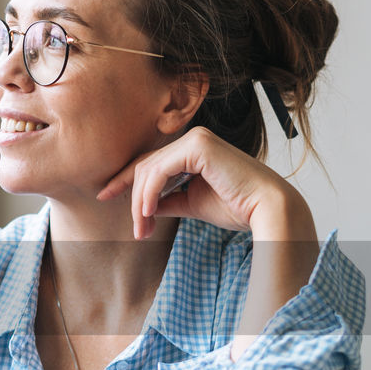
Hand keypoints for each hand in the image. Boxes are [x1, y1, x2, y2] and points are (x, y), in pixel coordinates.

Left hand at [97, 126, 305, 239]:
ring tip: (142, 229)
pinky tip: (148, 213)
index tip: (104, 197)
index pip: (150, 163)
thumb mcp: (191, 204)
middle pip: (145, 167)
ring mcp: (195, 139)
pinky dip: (149, 193)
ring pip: (149, 170)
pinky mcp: (198, 146)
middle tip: (136, 231)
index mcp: (193, 149)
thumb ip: (167, 200)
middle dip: (133, 200)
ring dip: (140, 202)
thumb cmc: (236, 207)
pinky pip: (159, 171)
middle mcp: (193, 139)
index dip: (124, 181)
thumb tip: (143, 207)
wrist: (266, 210)